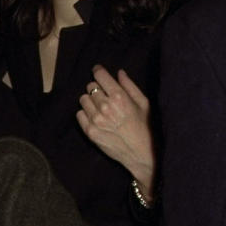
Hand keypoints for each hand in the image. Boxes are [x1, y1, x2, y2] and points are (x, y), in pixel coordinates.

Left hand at [77, 63, 155, 196]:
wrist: (141, 154)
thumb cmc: (146, 127)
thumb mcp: (143, 103)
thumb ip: (129, 86)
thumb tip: (119, 72)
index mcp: (119, 97)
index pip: (100, 76)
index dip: (98, 71)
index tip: (98, 71)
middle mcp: (105, 107)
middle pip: (90, 87)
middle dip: (97, 89)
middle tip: (104, 95)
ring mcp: (96, 120)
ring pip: (83, 99)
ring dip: (90, 101)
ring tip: (100, 108)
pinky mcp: (90, 132)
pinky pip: (79, 114)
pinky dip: (85, 114)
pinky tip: (96, 118)